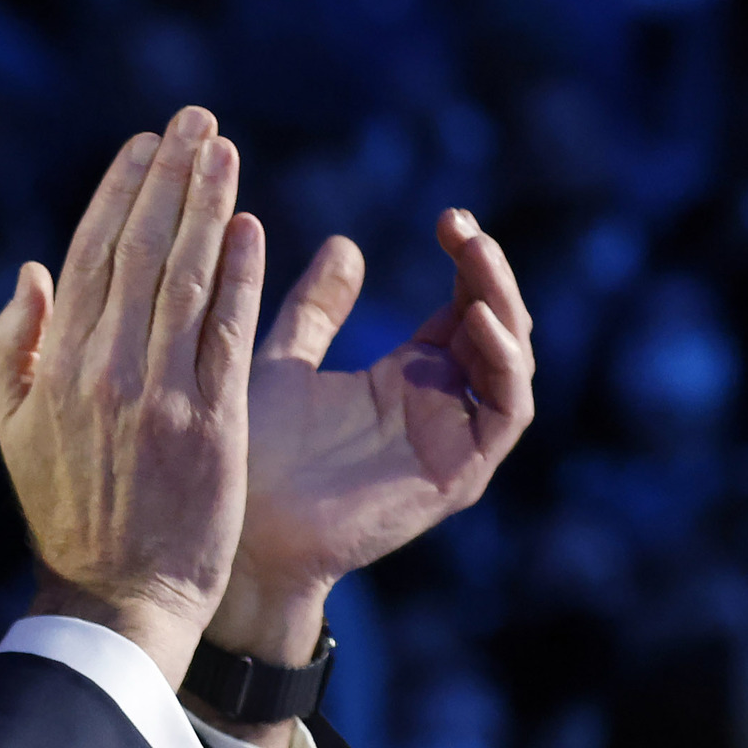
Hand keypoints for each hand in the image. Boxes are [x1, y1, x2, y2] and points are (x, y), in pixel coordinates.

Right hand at [0, 109, 265, 687]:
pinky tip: (251, 226)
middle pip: (141, 252)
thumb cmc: (65, 512)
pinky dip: (240, 274)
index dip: (118, 193)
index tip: (143, 143)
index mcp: (55, 367)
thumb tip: (32, 270)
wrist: (118, 594)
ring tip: (223, 149)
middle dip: (169, 177)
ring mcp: (161, 395)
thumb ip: (11, 347)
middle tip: (195, 120)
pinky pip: (227, 332)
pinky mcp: (213, 422)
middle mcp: (105, 371)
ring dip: (207, 205)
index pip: (89, 257)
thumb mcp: (12, 430)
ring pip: (186, 279)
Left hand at [210, 207, 536, 660]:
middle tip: (466, 229)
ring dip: (504, 307)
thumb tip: (345, 243)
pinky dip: (503, 366)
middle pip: (497, 328)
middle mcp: (440, 406)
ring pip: (512, 365)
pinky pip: (506, 415)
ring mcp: (453, 441)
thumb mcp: (281, 363)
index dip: (467, 261)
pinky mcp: (459, 476)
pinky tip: (478, 323)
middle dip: (489, 274)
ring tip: (478, 260)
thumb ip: (316, 311)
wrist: (236, 530)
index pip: (463, 307)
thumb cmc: (250, 454)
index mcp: (407, 377)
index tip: (448, 218)